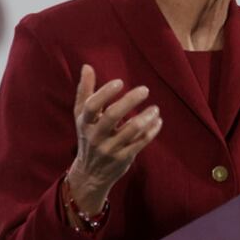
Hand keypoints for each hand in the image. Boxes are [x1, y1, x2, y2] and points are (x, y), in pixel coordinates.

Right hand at [67, 64, 161, 212]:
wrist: (90, 173)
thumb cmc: (88, 136)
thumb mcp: (82, 116)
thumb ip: (85, 91)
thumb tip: (87, 67)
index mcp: (84, 123)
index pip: (92, 106)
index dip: (105, 92)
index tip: (120, 82)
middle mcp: (95, 136)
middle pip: (112, 116)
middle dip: (129, 101)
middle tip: (145, 89)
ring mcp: (110, 148)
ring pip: (131, 131)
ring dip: (145, 117)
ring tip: (155, 109)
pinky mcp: (123, 158)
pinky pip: (140, 143)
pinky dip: (151, 131)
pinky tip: (158, 121)